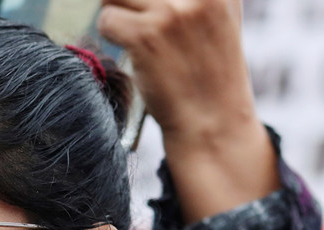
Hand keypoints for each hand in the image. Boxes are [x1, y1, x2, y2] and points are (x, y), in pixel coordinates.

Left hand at [97, 0, 277, 221]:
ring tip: (140, 38)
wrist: (213, 124)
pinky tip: (134, 52)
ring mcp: (172, 12)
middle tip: (140, 23)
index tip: (145, 7)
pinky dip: (112, 37)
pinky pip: (107, 19)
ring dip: (119, 15)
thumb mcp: (216, 14)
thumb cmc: (208, 70)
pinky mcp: (147, 36)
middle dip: (129, 0)